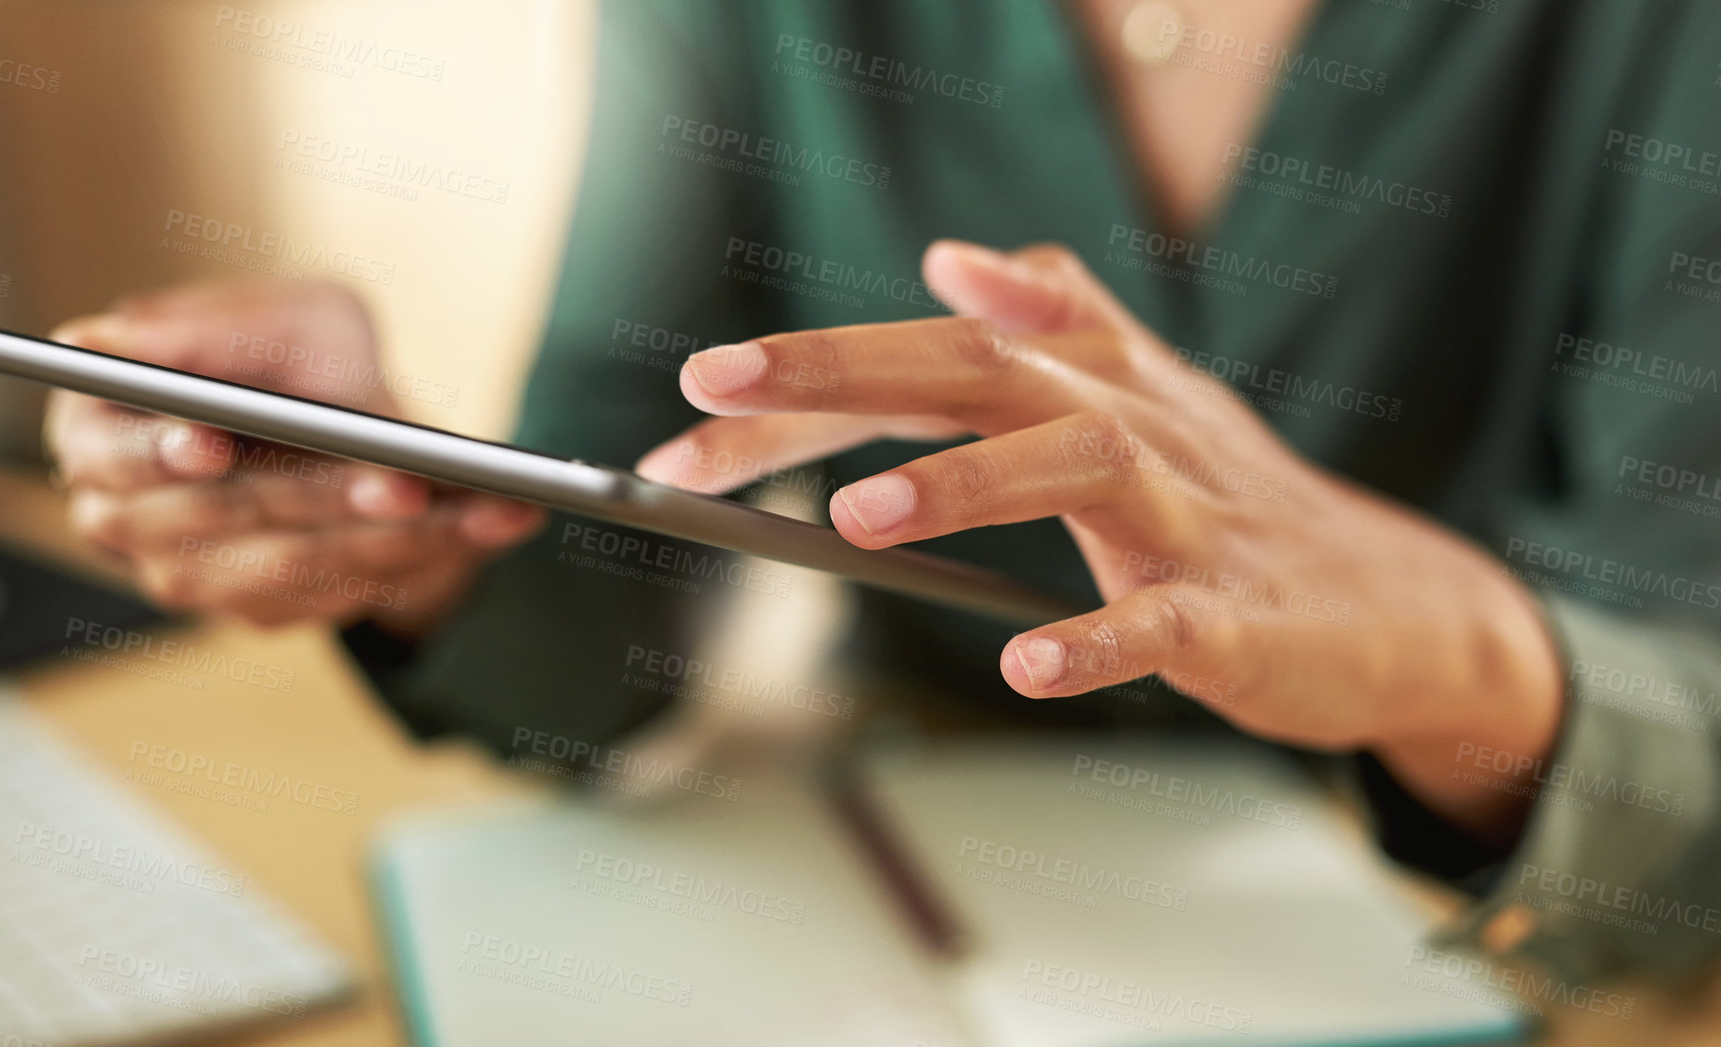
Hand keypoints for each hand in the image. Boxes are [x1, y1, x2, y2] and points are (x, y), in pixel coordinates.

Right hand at [45, 279, 541, 636]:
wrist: (362, 418)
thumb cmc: (298, 353)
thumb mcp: (273, 312)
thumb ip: (196, 326)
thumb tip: (104, 341)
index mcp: (96, 426)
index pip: (112, 451)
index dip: (161, 451)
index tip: (214, 443)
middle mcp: (124, 514)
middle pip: (222, 515)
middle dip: (319, 495)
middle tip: (399, 479)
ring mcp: (188, 575)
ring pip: (293, 562)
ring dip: (392, 535)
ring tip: (474, 504)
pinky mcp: (263, 607)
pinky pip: (343, 589)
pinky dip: (426, 553)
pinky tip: (492, 522)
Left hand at [636, 241, 1562, 842]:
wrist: (1394, 605)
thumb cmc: (1234, 504)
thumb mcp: (1143, 398)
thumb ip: (1052, 326)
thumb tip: (957, 259)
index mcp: (1092, 378)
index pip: (931, 355)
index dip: (810, 372)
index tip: (693, 394)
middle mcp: (1134, 420)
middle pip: (984, 368)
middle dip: (845, 369)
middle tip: (717, 385)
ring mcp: (1190, 515)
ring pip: (1078, 466)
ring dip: (964, 485)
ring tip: (852, 515)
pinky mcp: (1237, 615)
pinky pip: (1163, 622)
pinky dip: (1097, 642)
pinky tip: (1026, 669)